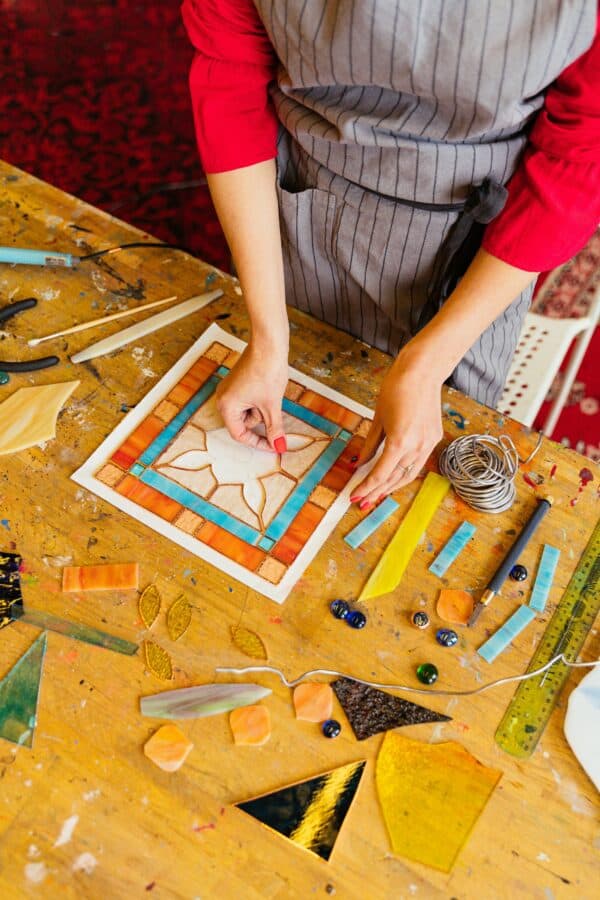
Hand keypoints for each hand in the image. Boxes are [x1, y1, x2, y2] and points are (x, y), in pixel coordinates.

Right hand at [216, 342, 288, 451]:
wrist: (268, 345)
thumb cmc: (267, 371)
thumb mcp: (272, 405)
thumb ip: (274, 428)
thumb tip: (278, 446)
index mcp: (226, 406)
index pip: (240, 434)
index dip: (258, 442)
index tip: (273, 445)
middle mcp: (222, 398)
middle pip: (243, 423)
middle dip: (261, 419)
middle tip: (274, 412)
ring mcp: (229, 389)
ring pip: (247, 411)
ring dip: (261, 409)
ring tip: (271, 394)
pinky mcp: (236, 382)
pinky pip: (247, 400)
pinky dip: (259, 401)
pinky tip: (268, 390)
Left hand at [351, 349, 443, 506]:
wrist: (422, 372)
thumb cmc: (396, 389)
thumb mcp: (377, 419)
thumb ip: (369, 445)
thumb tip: (358, 464)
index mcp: (399, 442)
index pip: (380, 474)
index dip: (366, 488)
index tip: (354, 496)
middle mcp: (417, 447)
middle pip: (395, 479)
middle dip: (377, 492)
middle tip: (362, 502)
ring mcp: (428, 444)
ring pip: (408, 474)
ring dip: (391, 486)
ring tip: (376, 494)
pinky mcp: (434, 439)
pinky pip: (417, 462)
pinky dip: (404, 472)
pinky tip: (393, 476)